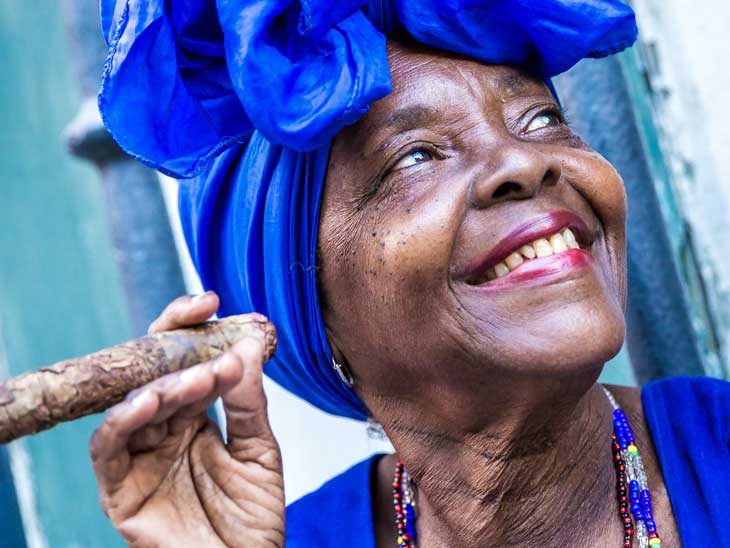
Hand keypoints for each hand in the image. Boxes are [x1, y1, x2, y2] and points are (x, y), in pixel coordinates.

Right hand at [90, 292, 284, 546]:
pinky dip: (123, 421)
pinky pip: (108, 448)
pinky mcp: (121, 488)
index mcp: (196, 416)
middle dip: (177, 346)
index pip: (186, 360)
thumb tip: (247, 347)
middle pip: (156, 373)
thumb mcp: (260, 452)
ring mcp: (141, 456)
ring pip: (135, 404)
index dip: (192, 328)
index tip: (213, 300)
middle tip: (204, 327)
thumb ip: (249, 402)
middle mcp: (165, 429)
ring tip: (197, 378)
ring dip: (163, 384)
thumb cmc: (252, 519)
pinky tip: (148, 402)